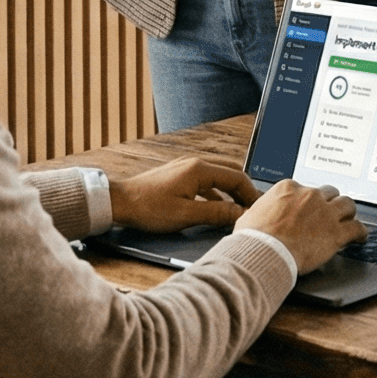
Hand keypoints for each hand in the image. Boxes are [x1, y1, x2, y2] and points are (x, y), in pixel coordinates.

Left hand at [109, 156, 258, 232]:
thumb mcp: (186, 215)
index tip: (257, 209)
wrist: (119, 202)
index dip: (250, 194)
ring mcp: (185, 168)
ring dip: (230, 191)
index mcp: (199, 169)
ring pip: (218, 176)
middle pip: (230, 172)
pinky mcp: (178, 176)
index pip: (237, 177)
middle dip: (243, 190)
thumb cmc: (148, 208)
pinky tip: (216, 208)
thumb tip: (240, 213)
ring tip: (238, 209)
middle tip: (252, 207)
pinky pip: (205, 181)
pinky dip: (216, 193)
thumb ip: (216, 213)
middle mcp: (194, 163)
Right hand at [234, 178, 364, 273]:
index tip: (310, 207)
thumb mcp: (251, 215)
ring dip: (348, 212)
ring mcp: (325, 213)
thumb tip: (258, 214)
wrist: (263, 252)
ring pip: (348, 205)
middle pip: (330, 193)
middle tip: (330, 212)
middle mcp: (310, 196)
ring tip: (349, 219)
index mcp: (289, 188)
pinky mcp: (336, 232)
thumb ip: (262, 210)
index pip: (307, 188)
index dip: (310, 200)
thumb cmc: (253, 238)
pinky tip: (360, 237)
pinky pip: (357, 228)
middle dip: (330, 203)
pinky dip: (360, 232)